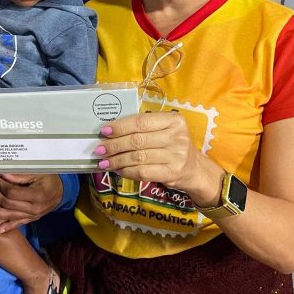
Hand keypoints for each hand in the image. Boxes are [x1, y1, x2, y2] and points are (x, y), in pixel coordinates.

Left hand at [0, 174, 63, 232]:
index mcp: (37, 194)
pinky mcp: (32, 219)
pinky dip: (8, 227)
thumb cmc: (49, 178)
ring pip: (11, 215)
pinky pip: (19, 223)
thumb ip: (21, 175)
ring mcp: (33, 215)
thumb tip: (3, 175)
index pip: (13, 192)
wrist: (62, 191)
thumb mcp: (38, 172)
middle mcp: (34, 207)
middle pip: (9, 203)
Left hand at [95, 112, 222, 205]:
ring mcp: (176, 155)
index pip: (141, 122)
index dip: (120, 127)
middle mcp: (177, 136)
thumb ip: (144, 128)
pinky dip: (127, 171)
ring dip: (117, 160)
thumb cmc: (172, 145)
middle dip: (114, 145)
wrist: (194, 168)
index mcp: (174, 120)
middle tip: (99, 149)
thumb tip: (110, 131)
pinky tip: (118, 170)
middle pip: (137, 140)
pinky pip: (143, 172)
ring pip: (138, 157)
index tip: (104, 131)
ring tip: (103, 162)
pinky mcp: (172, 173)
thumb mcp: (164, 130)